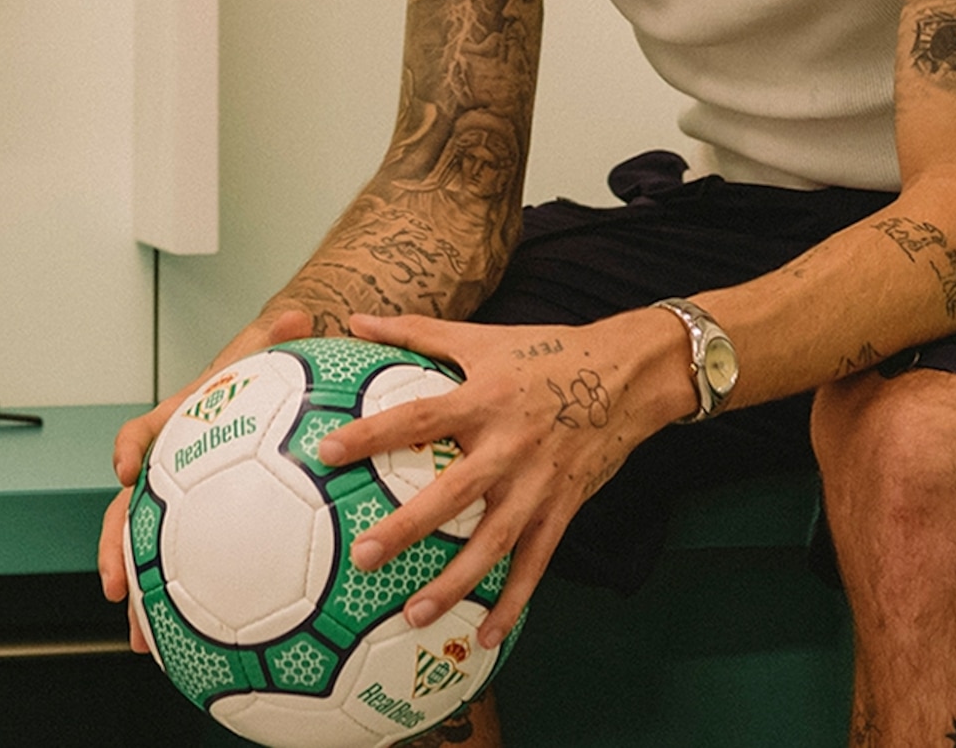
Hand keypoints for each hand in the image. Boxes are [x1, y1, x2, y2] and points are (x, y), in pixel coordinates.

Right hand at [99, 307, 319, 650]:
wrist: (260, 391)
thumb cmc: (258, 372)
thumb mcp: (265, 353)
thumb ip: (276, 338)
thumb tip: (298, 314)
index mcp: (175, 426)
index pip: (140, 434)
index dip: (128, 451)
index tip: (125, 471)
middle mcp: (167, 471)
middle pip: (126, 512)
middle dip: (114, 550)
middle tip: (116, 587)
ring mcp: (179, 504)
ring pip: (148, 552)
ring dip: (141, 596)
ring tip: (141, 642)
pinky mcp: (202, 530)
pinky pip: (189, 568)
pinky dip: (185, 607)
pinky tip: (198, 650)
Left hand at [312, 308, 688, 649]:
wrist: (628, 374)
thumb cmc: (547, 353)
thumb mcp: (482, 338)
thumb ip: (416, 333)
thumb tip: (355, 320)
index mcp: (483, 400)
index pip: (418, 417)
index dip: (372, 433)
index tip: (327, 451)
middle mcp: (508, 445)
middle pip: (452, 493)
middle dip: (408, 527)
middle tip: (365, 556)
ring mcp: (537, 483)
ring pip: (493, 541)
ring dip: (455, 581)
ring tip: (414, 614)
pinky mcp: (562, 508)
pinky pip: (535, 563)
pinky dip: (513, 602)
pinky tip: (485, 635)